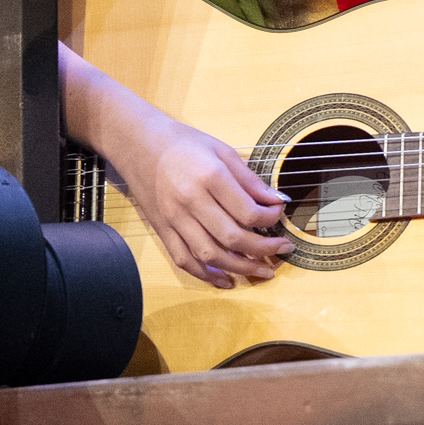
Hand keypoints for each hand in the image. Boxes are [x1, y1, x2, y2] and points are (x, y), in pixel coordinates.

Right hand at [108, 114, 291, 288]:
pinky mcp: (162, 230)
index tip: (279, 214)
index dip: (271, 218)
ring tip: (262, 271)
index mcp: (210, 178)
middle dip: (263, 249)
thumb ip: (250, 180)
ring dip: (240, 268)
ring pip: (209, 256)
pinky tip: (226, 280)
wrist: (140, 146)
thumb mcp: (223, 151)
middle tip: (283, 249)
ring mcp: (174, 220)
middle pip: (232, 238)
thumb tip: (277, 200)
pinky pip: (183, 260)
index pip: (248, 211)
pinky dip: (205, 275)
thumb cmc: (185, 144)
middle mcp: (191, 202)